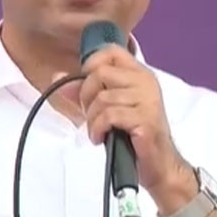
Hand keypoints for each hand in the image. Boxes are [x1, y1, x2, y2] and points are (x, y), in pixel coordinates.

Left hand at [55, 44, 196, 215]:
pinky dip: (98, 129)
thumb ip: (83, 92)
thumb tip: (58, 77)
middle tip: (92, 116)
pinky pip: (109, 115)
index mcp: (139, 74)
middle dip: (86, 97)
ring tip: (99, 131)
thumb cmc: (133, 137)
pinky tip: (101, 138)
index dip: (92, 64)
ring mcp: (148, 100)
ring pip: (102, 97)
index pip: (112, 51)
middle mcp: (146, 81)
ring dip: (92, 119)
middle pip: (100, 73)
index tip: (87, 85)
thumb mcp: (106, 109)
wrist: (158, 165)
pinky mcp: (145, 119)